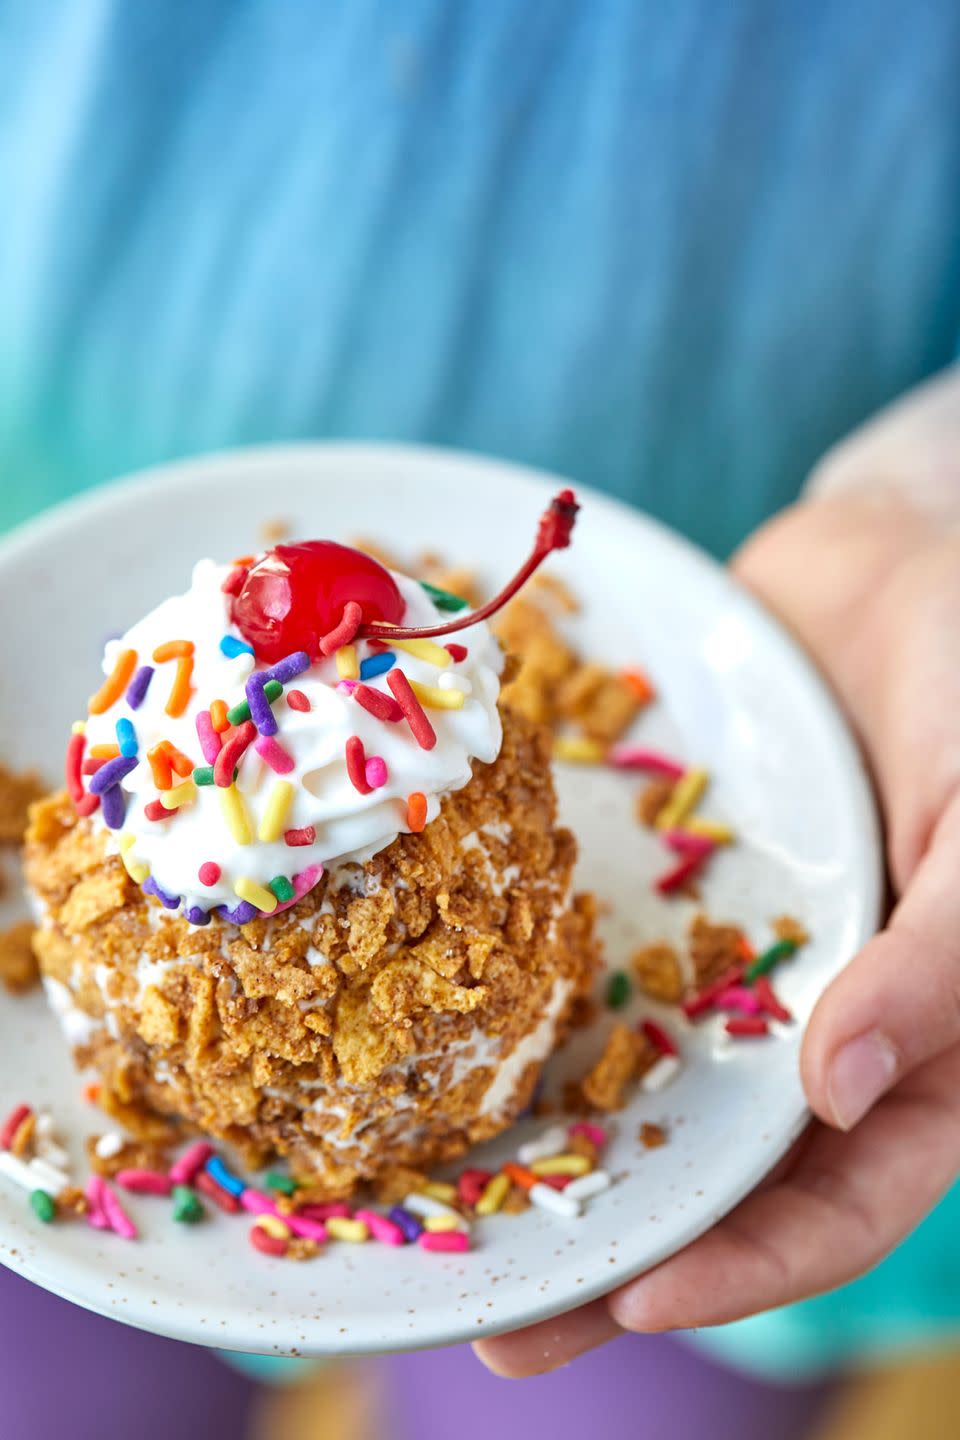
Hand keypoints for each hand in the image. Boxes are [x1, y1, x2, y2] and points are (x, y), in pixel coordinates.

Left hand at [476, 378, 959, 1375]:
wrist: (903, 555)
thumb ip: (942, 961)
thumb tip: (834, 1090)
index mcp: (917, 1042)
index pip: (841, 1199)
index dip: (748, 1266)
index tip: (637, 1301)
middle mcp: (808, 1016)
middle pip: (710, 1166)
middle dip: (612, 1247)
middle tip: (496, 1321)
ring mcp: (722, 949)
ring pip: (634, 1071)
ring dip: (547, 1144)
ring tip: (435, 1208)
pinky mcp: (655, 878)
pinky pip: (586, 946)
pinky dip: (520, 993)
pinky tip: (431, 1023)